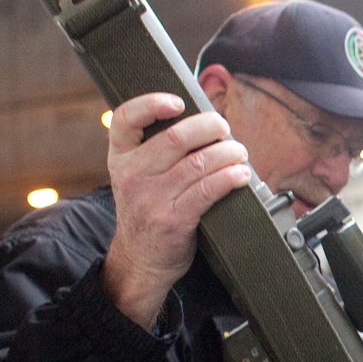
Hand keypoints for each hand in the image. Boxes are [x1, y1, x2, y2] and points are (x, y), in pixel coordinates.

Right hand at [99, 93, 251, 327]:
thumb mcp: (135, 175)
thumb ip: (153, 148)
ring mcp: (152, 198)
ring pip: (199, 163)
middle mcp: (132, 174)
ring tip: (240, 152)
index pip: (126, 118)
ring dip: (229, 153)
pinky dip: (231, 177)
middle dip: (210, 127)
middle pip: (176, 138)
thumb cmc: (146, 208)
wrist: (140, 259)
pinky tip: (241, 174)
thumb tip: (202, 119)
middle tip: (224, 128)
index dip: (152, 103)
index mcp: (121, 156)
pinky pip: (209, 190)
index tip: (179, 102)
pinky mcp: (174, 219)